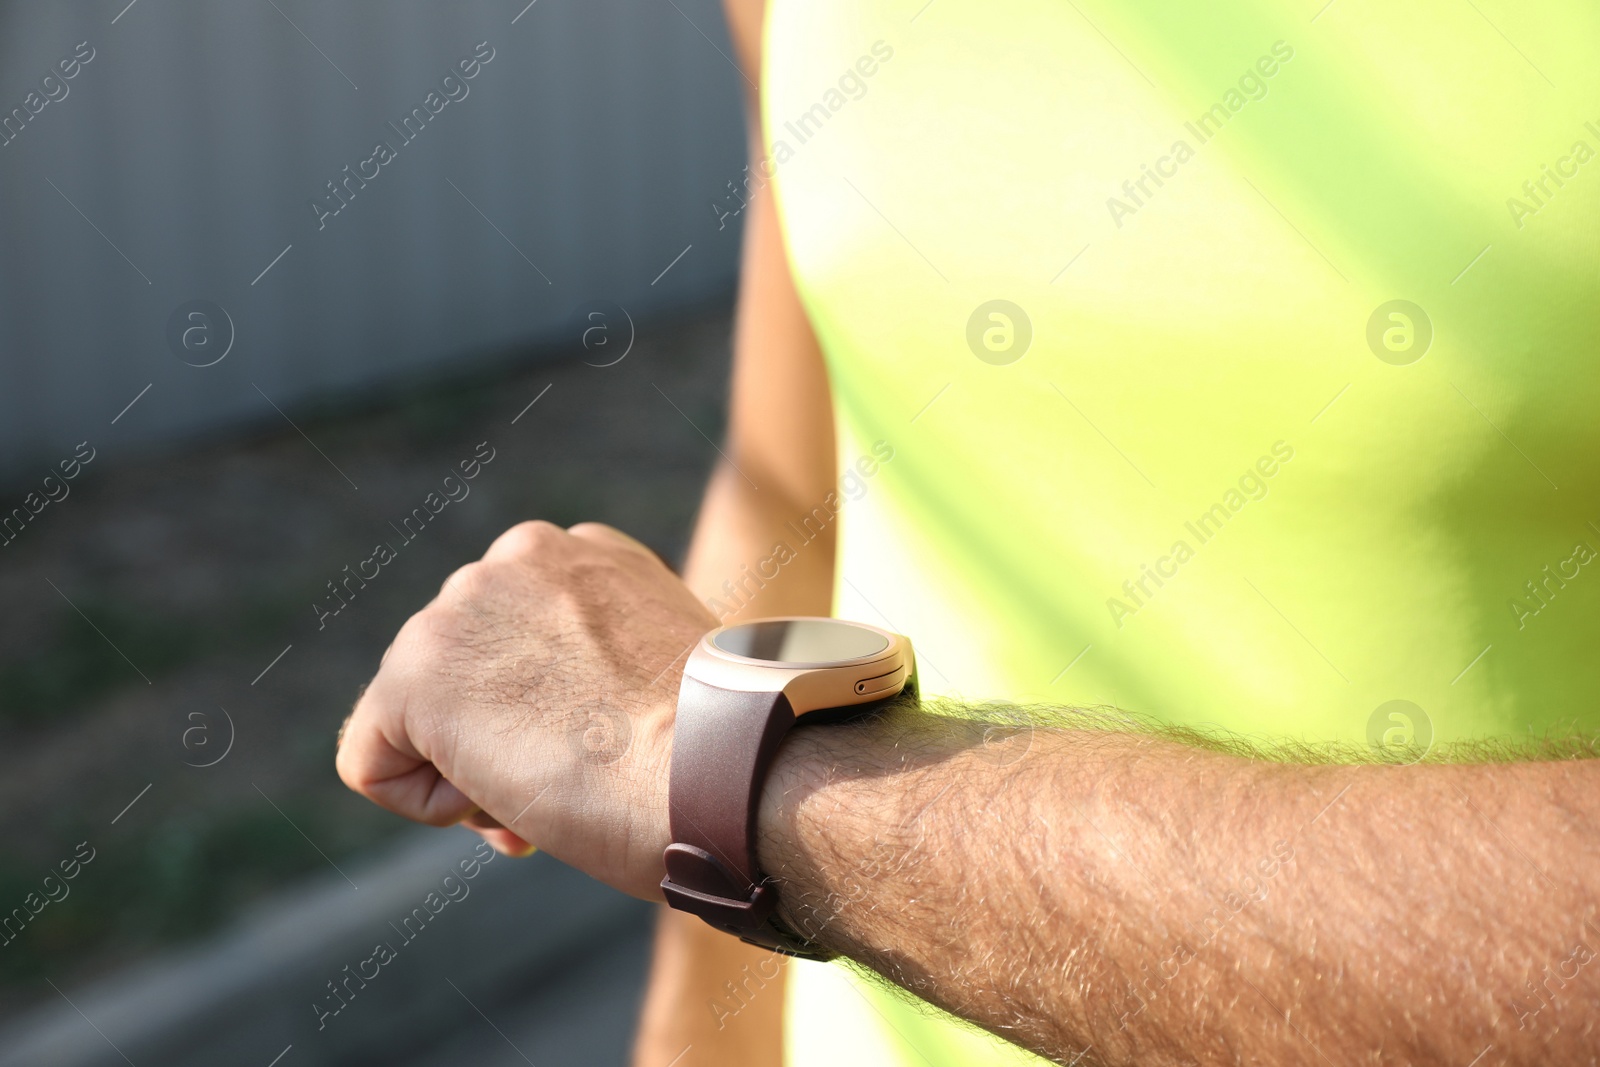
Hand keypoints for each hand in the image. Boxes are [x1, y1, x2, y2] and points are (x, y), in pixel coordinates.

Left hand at [335, 521, 715, 899]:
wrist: (720, 767)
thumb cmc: (715, 750)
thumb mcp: (664, 674)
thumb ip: (602, 665)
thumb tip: (554, 721)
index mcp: (589, 554)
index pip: (521, 638)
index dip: (547, 713)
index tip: (598, 750)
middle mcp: (520, 556)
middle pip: (465, 673)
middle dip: (501, 740)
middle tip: (568, 787)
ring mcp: (461, 608)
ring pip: (420, 716)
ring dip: (475, 769)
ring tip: (550, 788)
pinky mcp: (416, 675)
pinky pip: (374, 761)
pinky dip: (428, 804)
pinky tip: (505, 801)